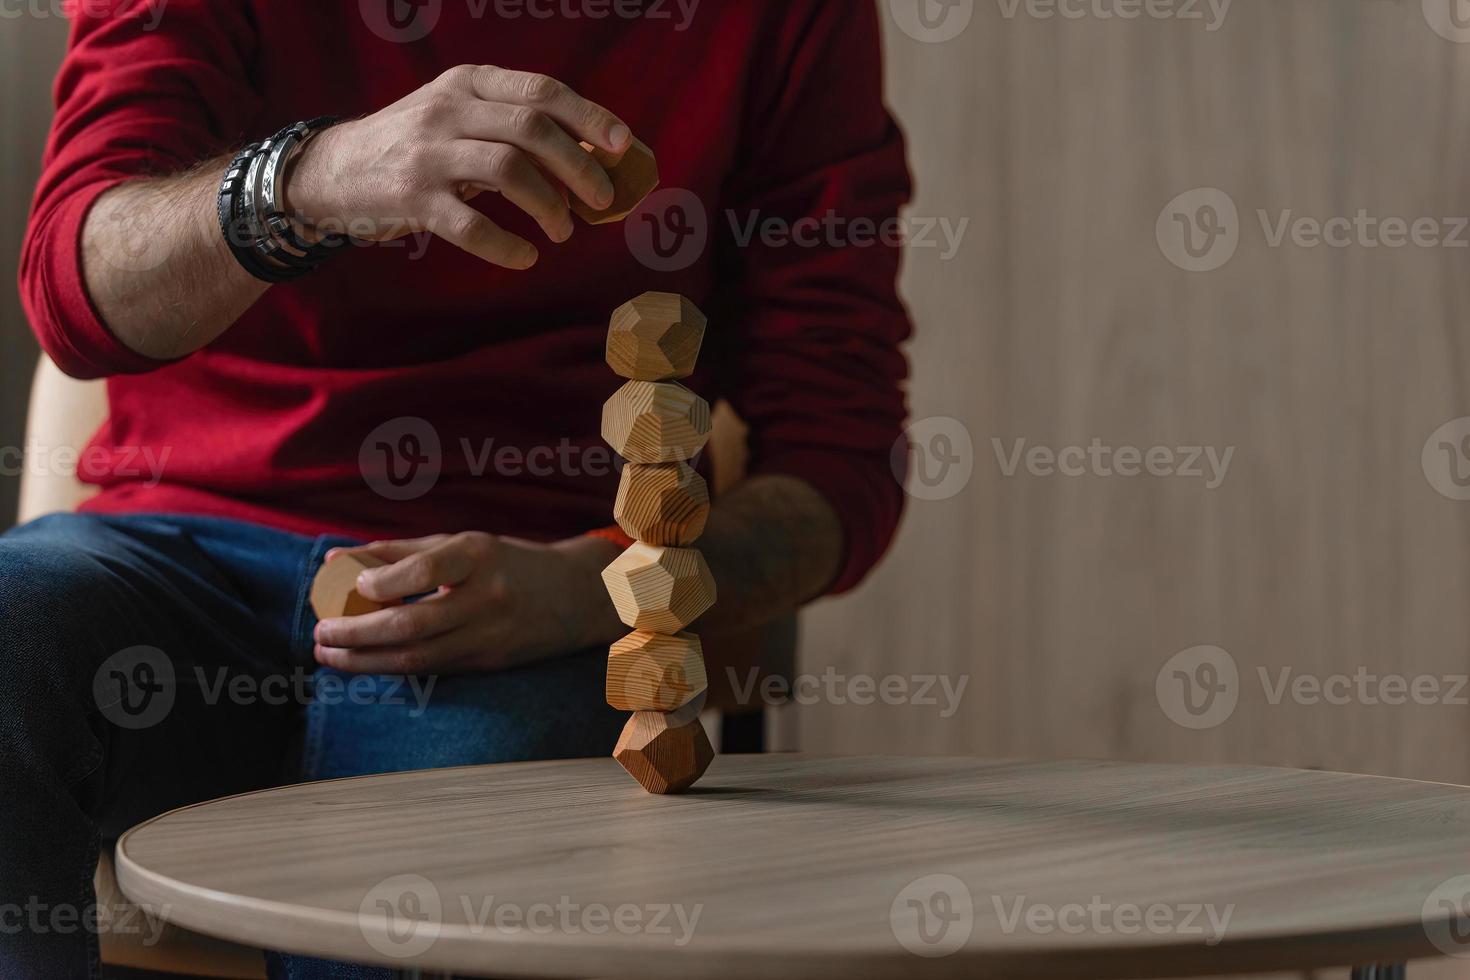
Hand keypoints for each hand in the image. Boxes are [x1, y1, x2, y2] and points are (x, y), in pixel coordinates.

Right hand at [286, 65, 631, 268]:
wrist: (332, 170)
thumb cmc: (413, 146)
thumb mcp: (456, 115)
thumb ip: (510, 124)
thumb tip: (588, 151)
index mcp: (468, 83)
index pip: (540, 90)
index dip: (589, 116)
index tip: (622, 145)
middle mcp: (449, 110)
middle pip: (532, 129)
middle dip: (579, 167)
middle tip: (602, 201)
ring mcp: (429, 154)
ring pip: (508, 171)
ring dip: (550, 206)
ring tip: (564, 231)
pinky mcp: (412, 198)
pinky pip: (471, 225)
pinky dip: (507, 245)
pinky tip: (525, 255)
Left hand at [313, 531, 624, 674]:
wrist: (576, 597)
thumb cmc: (508, 563)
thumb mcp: (462, 544)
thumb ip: (399, 552)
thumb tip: (334, 561)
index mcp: (481, 556)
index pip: (426, 571)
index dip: (383, 581)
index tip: (351, 583)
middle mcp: (488, 598)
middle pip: (414, 624)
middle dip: (358, 633)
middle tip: (321, 632)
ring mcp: (490, 636)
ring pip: (418, 657)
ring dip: (365, 660)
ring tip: (329, 653)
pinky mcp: (489, 663)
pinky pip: (431, 668)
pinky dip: (391, 665)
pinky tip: (363, 660)